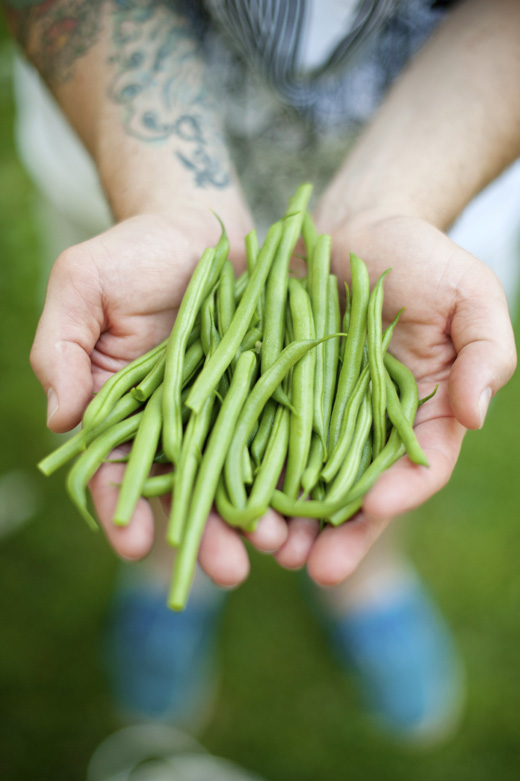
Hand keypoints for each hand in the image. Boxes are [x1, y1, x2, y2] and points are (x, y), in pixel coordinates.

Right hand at [31, 207, 287, 581]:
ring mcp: (228, 415)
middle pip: (188, 491)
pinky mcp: (271, 397)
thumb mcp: (84, 284)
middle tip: (229, 571)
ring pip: (241, 479)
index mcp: (124, 410)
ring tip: (277, 548)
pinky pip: (284, 442)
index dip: (121, 508)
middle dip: (205, 535)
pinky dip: (294, 474)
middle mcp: (176, 425)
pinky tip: (311, 504)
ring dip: (256, 518)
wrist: (205, 227)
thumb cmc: (135, 252)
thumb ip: (62, 347)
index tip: (134, 542)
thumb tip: (59, 419)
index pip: (116, 470)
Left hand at [274, 211, 516, 583]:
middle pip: (356, 494)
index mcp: (421, 416)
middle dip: (337, 534)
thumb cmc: (421, 259)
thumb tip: (475, 414)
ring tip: (266, 547)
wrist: (353, 230)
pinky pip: (259, 441)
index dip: (400, 492)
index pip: (419, 468)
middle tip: (313, 567)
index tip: (375, 507)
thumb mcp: (470, 295)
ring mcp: (320, 418)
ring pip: (303, 481)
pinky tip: (229, 498)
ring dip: (287, 520)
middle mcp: (369, 429)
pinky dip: (246, 471)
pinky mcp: (275, 398)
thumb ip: (485, 351)